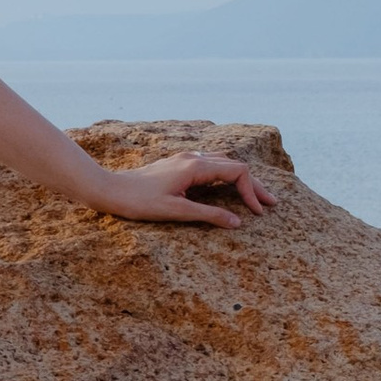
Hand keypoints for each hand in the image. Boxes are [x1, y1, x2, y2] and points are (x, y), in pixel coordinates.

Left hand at [88, 151, 277, 227]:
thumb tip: (238, 222)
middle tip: (271, 204)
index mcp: (195, 167)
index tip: (257, 212)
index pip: (238, 172)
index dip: (251, 192)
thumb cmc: (139, 202)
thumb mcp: (176, 212)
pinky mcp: (177, 165)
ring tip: (254, 196)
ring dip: (241, 179)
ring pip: (223, 163)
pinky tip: (227, 186)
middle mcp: (193, 157)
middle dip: (254, 185)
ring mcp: (184, 159)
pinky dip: (226, 175)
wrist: (109, 190)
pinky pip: (210, 164)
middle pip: (234, 166)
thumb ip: (208, 215)